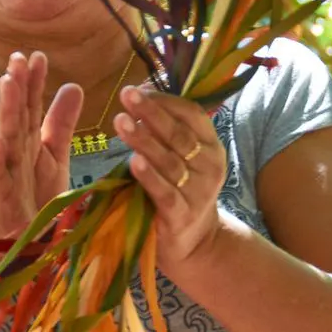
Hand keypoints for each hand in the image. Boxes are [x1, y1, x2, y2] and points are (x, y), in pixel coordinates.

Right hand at [0, 51, 83, 250]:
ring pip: (6, 138)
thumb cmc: (33, 196)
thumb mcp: (53, 157)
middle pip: (16, 116)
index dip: (34, 83)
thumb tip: (73, 85)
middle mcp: (15, 153)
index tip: (37, 55)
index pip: (31, 107)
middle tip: (17, 57)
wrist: (15, 242)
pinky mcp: (1, 199)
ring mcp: (6, 174)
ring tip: (7, 83)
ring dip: (6, 111)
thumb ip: (61, 124)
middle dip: (17, 87)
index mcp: (30, 142)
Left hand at [114, 85, 227, 272]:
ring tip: (120, 122)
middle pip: (179, 134)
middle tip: (126, 95)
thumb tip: (139, 94)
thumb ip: (168, 131)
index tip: (137, 90)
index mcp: (211, 145)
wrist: (196, 241)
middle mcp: (210, 166)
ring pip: (170, 161)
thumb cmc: (181, 189)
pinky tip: (134, 162)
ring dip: (144, 141)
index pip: (192, 114)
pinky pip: (165, 192)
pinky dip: (149, 177)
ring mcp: (198, 192)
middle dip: (151, 113)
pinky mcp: (182, 215)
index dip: (164, 101)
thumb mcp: (184, 158)